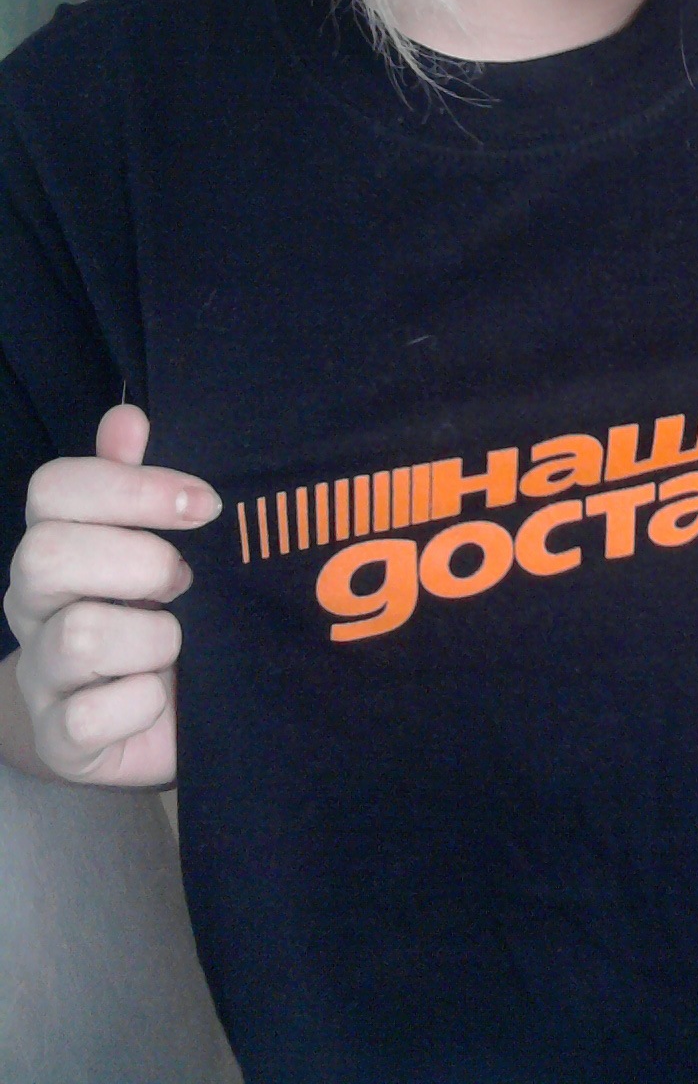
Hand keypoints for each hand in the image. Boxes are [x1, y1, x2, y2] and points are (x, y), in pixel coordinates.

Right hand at [1, 403, 219, 785]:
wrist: (135, 722)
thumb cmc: (154, 613)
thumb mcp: (155, 544)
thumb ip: (138, 483)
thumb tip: (127, 416)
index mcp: (55, 543)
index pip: (52, 488)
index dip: (132, 487)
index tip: (206, 505)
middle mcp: (33, 605)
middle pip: (47, 555)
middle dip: (140, 564)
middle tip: (186, 583)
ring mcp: (40, 675)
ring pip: (77, 635)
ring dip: (154, 638)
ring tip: (178, 643)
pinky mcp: (61, 740)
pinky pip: (92, 716)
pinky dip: (143, 704)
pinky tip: (162, 697)